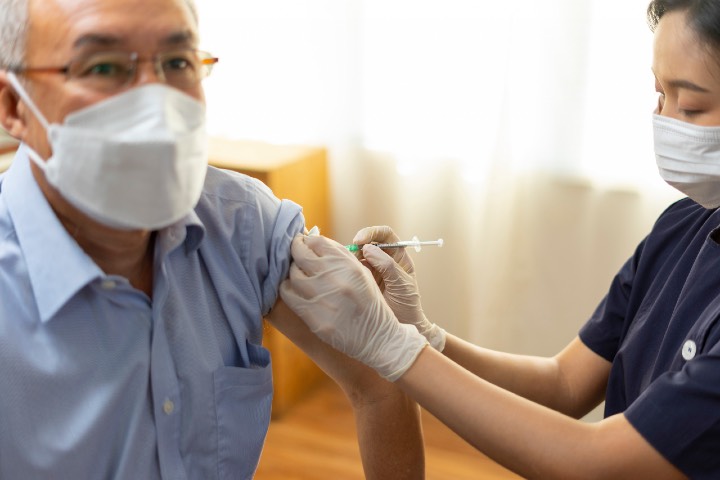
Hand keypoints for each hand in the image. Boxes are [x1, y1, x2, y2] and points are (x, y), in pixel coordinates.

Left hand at [280, 234, 427, 380]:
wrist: (378, 337)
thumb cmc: (369, 303)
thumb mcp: (362, 273)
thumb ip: (340, 256)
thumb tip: (313, 240)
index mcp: (349, 265)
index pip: (317, 242)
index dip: (306, 240)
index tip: (303, 242)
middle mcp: (336, 278)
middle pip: (301, 254)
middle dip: (295, 250)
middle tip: (294, 252)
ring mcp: (324, 298)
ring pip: (293, 274)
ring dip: (293, 272)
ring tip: (297, 273)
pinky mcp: (314, 317)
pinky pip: (289, 295)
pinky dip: (287, 289)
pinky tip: (293, 290)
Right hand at [354, 226, 446, 350]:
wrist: (402, 327)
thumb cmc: (408, 306)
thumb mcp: (402, 285)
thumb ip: (388, 266)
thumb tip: (369, 248)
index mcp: (398, 257)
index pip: (386, 235)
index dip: (373, 233)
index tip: (361, 240)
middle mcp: (384, 260)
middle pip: (368, 242)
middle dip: (357, 246)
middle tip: (350, 256)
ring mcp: (372, 270)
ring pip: (357, 255)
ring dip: (350, 258)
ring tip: (347, 268)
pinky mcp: (361, 280)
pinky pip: (351, 270)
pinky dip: (346, 269)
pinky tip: (342, 275)